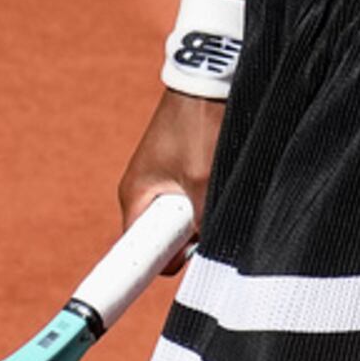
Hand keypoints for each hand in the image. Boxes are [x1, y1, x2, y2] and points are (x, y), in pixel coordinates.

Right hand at [118, 88, 225, 275]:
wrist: (209, 78)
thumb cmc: (201, 127)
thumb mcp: (205, 183)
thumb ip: (203, 224)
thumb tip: (206, 253)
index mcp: (134, 196)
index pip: (136, 253)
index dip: (151, 269)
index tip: (170, 282)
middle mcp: (142, 191)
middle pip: (163, 240)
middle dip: (189, 241)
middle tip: (212, 227)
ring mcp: (161, 179)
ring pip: (182, 221)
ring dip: (203, 219)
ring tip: (222, 194)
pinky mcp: (179, 169)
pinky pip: (192, 202)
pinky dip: (209, 201)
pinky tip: (225, 185)